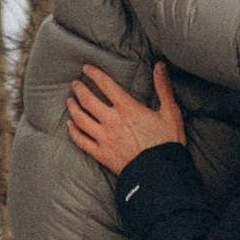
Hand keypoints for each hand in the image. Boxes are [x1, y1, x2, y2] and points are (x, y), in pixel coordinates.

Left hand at [66, 58, 186, 174]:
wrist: (160, 173)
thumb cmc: (167, 142)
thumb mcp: (170, 112)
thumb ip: (163, 87)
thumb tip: (160, 65)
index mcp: (128, 108)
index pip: (106, 85)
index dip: (94, 74)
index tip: (86, 68)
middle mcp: (112, 121)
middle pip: (87, 100)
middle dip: (79, 89)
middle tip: (75, 84)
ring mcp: (104, 138)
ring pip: (80, 119)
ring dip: (73, 108)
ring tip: (70, 100)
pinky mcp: (100, 154)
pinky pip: (81, 140)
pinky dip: (73, 131)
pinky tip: (70, 125)